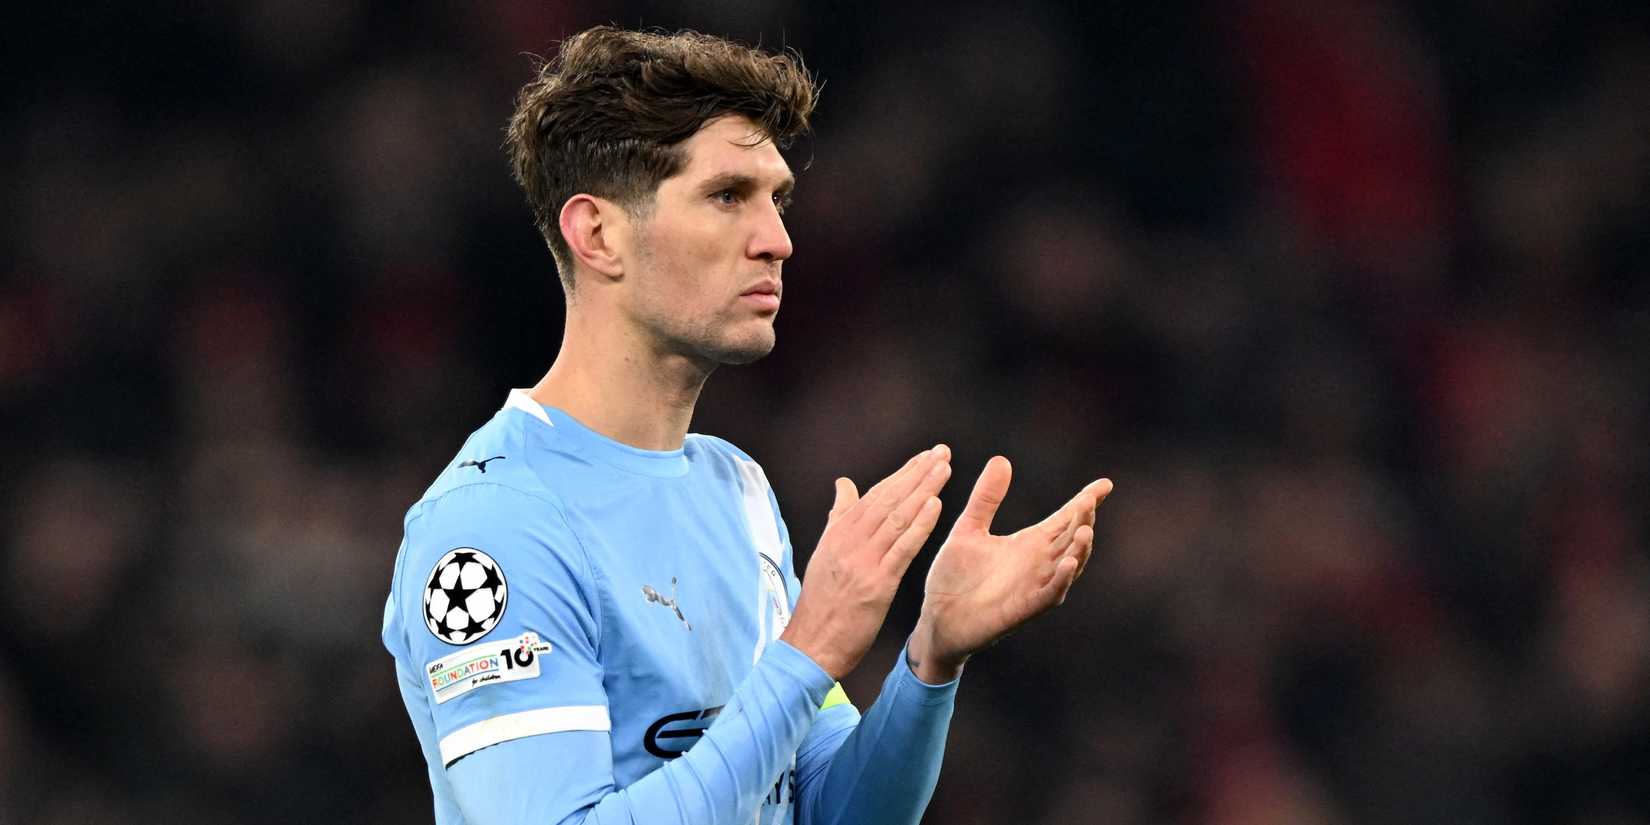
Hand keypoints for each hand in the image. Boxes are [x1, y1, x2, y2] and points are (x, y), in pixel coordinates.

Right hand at [781, 445, 952, 679]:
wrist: (811, 644)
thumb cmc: (821, 603)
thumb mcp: (825, 553)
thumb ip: (839, 517)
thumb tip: (843, 484)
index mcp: (838, 533)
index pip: (876, 495)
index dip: (903, 473)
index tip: (925, 456)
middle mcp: (850, 541)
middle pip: (888, 499)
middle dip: (917, 473)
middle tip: (941, 452)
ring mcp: (863, 561)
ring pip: (897, 517)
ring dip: (922, 490)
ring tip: (943, 469)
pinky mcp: (876, 584)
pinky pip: (901, 549)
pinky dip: (919, 525)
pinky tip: (935, 506)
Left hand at [907, 457, 1111, 682]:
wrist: (936, 618)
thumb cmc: (955, 577)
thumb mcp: (969, 529)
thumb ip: (986, 498)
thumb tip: (1002, 459)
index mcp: (1029, 544)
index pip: (1065, 518)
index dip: (1086, 501)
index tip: (1105, 484)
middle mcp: (1039, 564)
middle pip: (1072, 538)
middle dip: (1084, 521)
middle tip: (1090, 500)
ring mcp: (1034, 587)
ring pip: (1069, 566)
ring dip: (1080, 550)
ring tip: (1086, 529)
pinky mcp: (1023, 609)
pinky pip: (1049, 594)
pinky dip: (1061, 580)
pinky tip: (1066, 563)